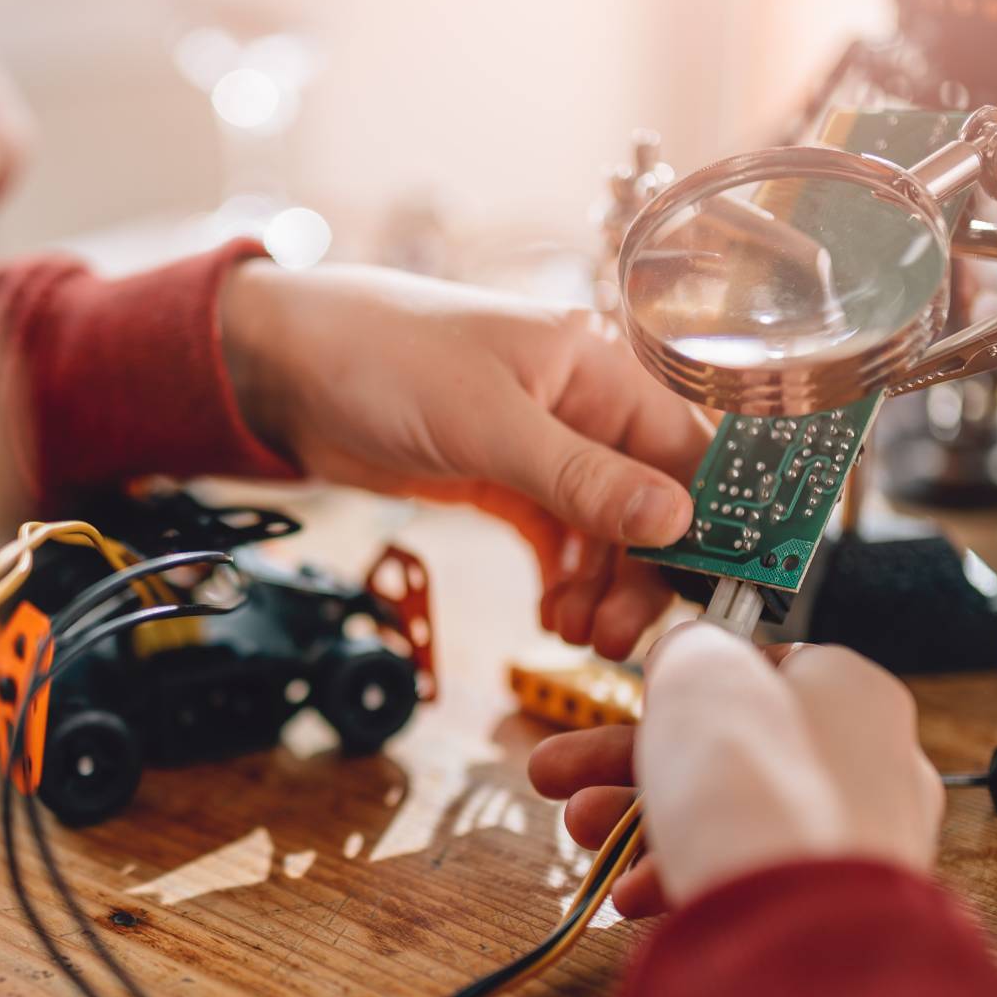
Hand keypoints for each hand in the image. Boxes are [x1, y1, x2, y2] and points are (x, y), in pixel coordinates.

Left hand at [221, 261, 708, 657]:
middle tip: (614, 637)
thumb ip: (581, 477)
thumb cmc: (382, 360)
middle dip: (640, 573)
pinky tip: (553, 612)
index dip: (708, 521)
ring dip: (599, 586)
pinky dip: (562, 577)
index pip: (686, 451)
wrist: (285, 369)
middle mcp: (582, 406)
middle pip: (649, 503)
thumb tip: (676, 521)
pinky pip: (557, 537)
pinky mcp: (503, 480)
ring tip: (573, 631)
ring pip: (604, 530)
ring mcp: (542, 447)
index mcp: (598, 368)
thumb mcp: (488, 423)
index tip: (711, 590)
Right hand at [528, 624, 943, 914]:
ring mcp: (850, 843)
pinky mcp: (824, 909)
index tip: (635, 697)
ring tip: (578, 831)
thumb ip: (687, 648)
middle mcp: (867, 764)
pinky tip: (625, 894)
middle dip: (625, 762)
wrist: (795, 929)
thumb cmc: (749, 780)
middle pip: (725, 749)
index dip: (688, 681)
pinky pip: (741, 877)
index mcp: (853, 692)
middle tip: (558, 773)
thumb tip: (684, 654)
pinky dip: (679, 874)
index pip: (764, 668)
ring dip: (633, 822)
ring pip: (725, 816)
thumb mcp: (700, 673)